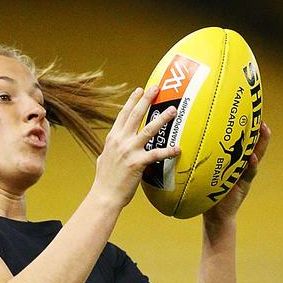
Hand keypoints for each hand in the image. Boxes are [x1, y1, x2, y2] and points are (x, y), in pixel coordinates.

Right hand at [91, 85, 180, 208]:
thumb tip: (112, 146)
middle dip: (146, 99)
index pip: (123, 115)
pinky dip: (168, 151)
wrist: (105, 195)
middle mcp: (120, 141)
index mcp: (113, 138)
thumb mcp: (104, 158)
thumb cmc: (105, 180)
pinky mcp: (137, 163)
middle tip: (157, 87)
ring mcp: (129, 151)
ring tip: (173, 110)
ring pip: (148, 130)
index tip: (140, 89)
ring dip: (162, 119)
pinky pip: (156, 154)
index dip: (132, 101)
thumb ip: (110, 149)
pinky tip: (178, 148)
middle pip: (135, 115)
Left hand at [203, 121, 270, 222]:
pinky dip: (252, 165)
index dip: (245, 127)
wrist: (214, 213)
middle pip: (254, 144)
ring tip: (263, 129)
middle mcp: (242, 164)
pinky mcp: (244, 184)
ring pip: (257, 154)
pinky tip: (253, 158)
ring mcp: (245, 173)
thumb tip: (183, 138)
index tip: (247, 111)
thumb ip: (199, 157)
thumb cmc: (206, 189)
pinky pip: (249, 173)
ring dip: (261, 142)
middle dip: (258, 130)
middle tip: (260, 116)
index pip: (241, 140)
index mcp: (233, 159)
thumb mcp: (204, 170)